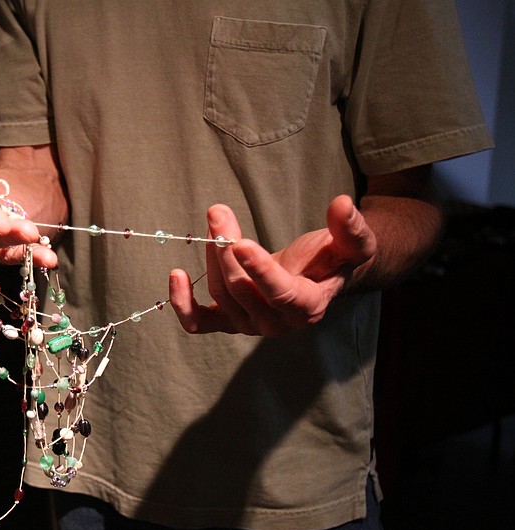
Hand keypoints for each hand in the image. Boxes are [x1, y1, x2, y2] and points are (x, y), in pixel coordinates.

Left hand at [169, 195, 375, 335]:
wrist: (315, 276)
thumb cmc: (332, 258)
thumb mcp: (352, 243)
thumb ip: (351, 229)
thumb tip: (341, 204)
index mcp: (308, 307)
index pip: (281, 294)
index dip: (260, 271)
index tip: (240, 243)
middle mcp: (278, 324)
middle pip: (242, 291)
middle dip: (226, 250)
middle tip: (218, 214)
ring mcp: (250, 325)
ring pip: (221, 295)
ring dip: (212, 256)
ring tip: (215, 219)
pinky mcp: (228, 321)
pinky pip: (199, 322)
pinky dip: (183, 303)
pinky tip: (176, 275)